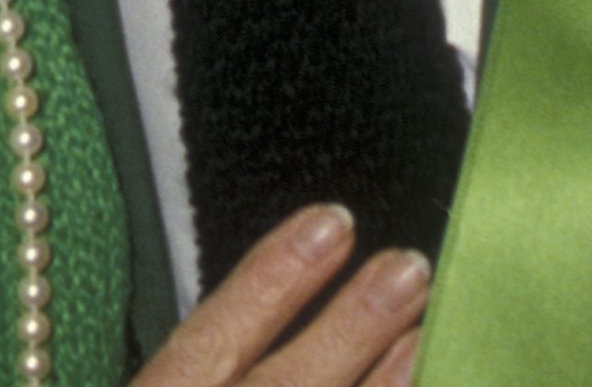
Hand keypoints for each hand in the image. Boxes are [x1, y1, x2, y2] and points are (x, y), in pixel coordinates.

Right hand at [130, 206, 429, 386]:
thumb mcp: (158, 383)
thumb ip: (200, 355)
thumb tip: (287, 265)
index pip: (208, 342)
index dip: (270, 279)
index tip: (331, 221)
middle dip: (350, 328)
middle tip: (409, 267)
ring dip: (387, 385)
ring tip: (430, 331)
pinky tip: (433, 382)